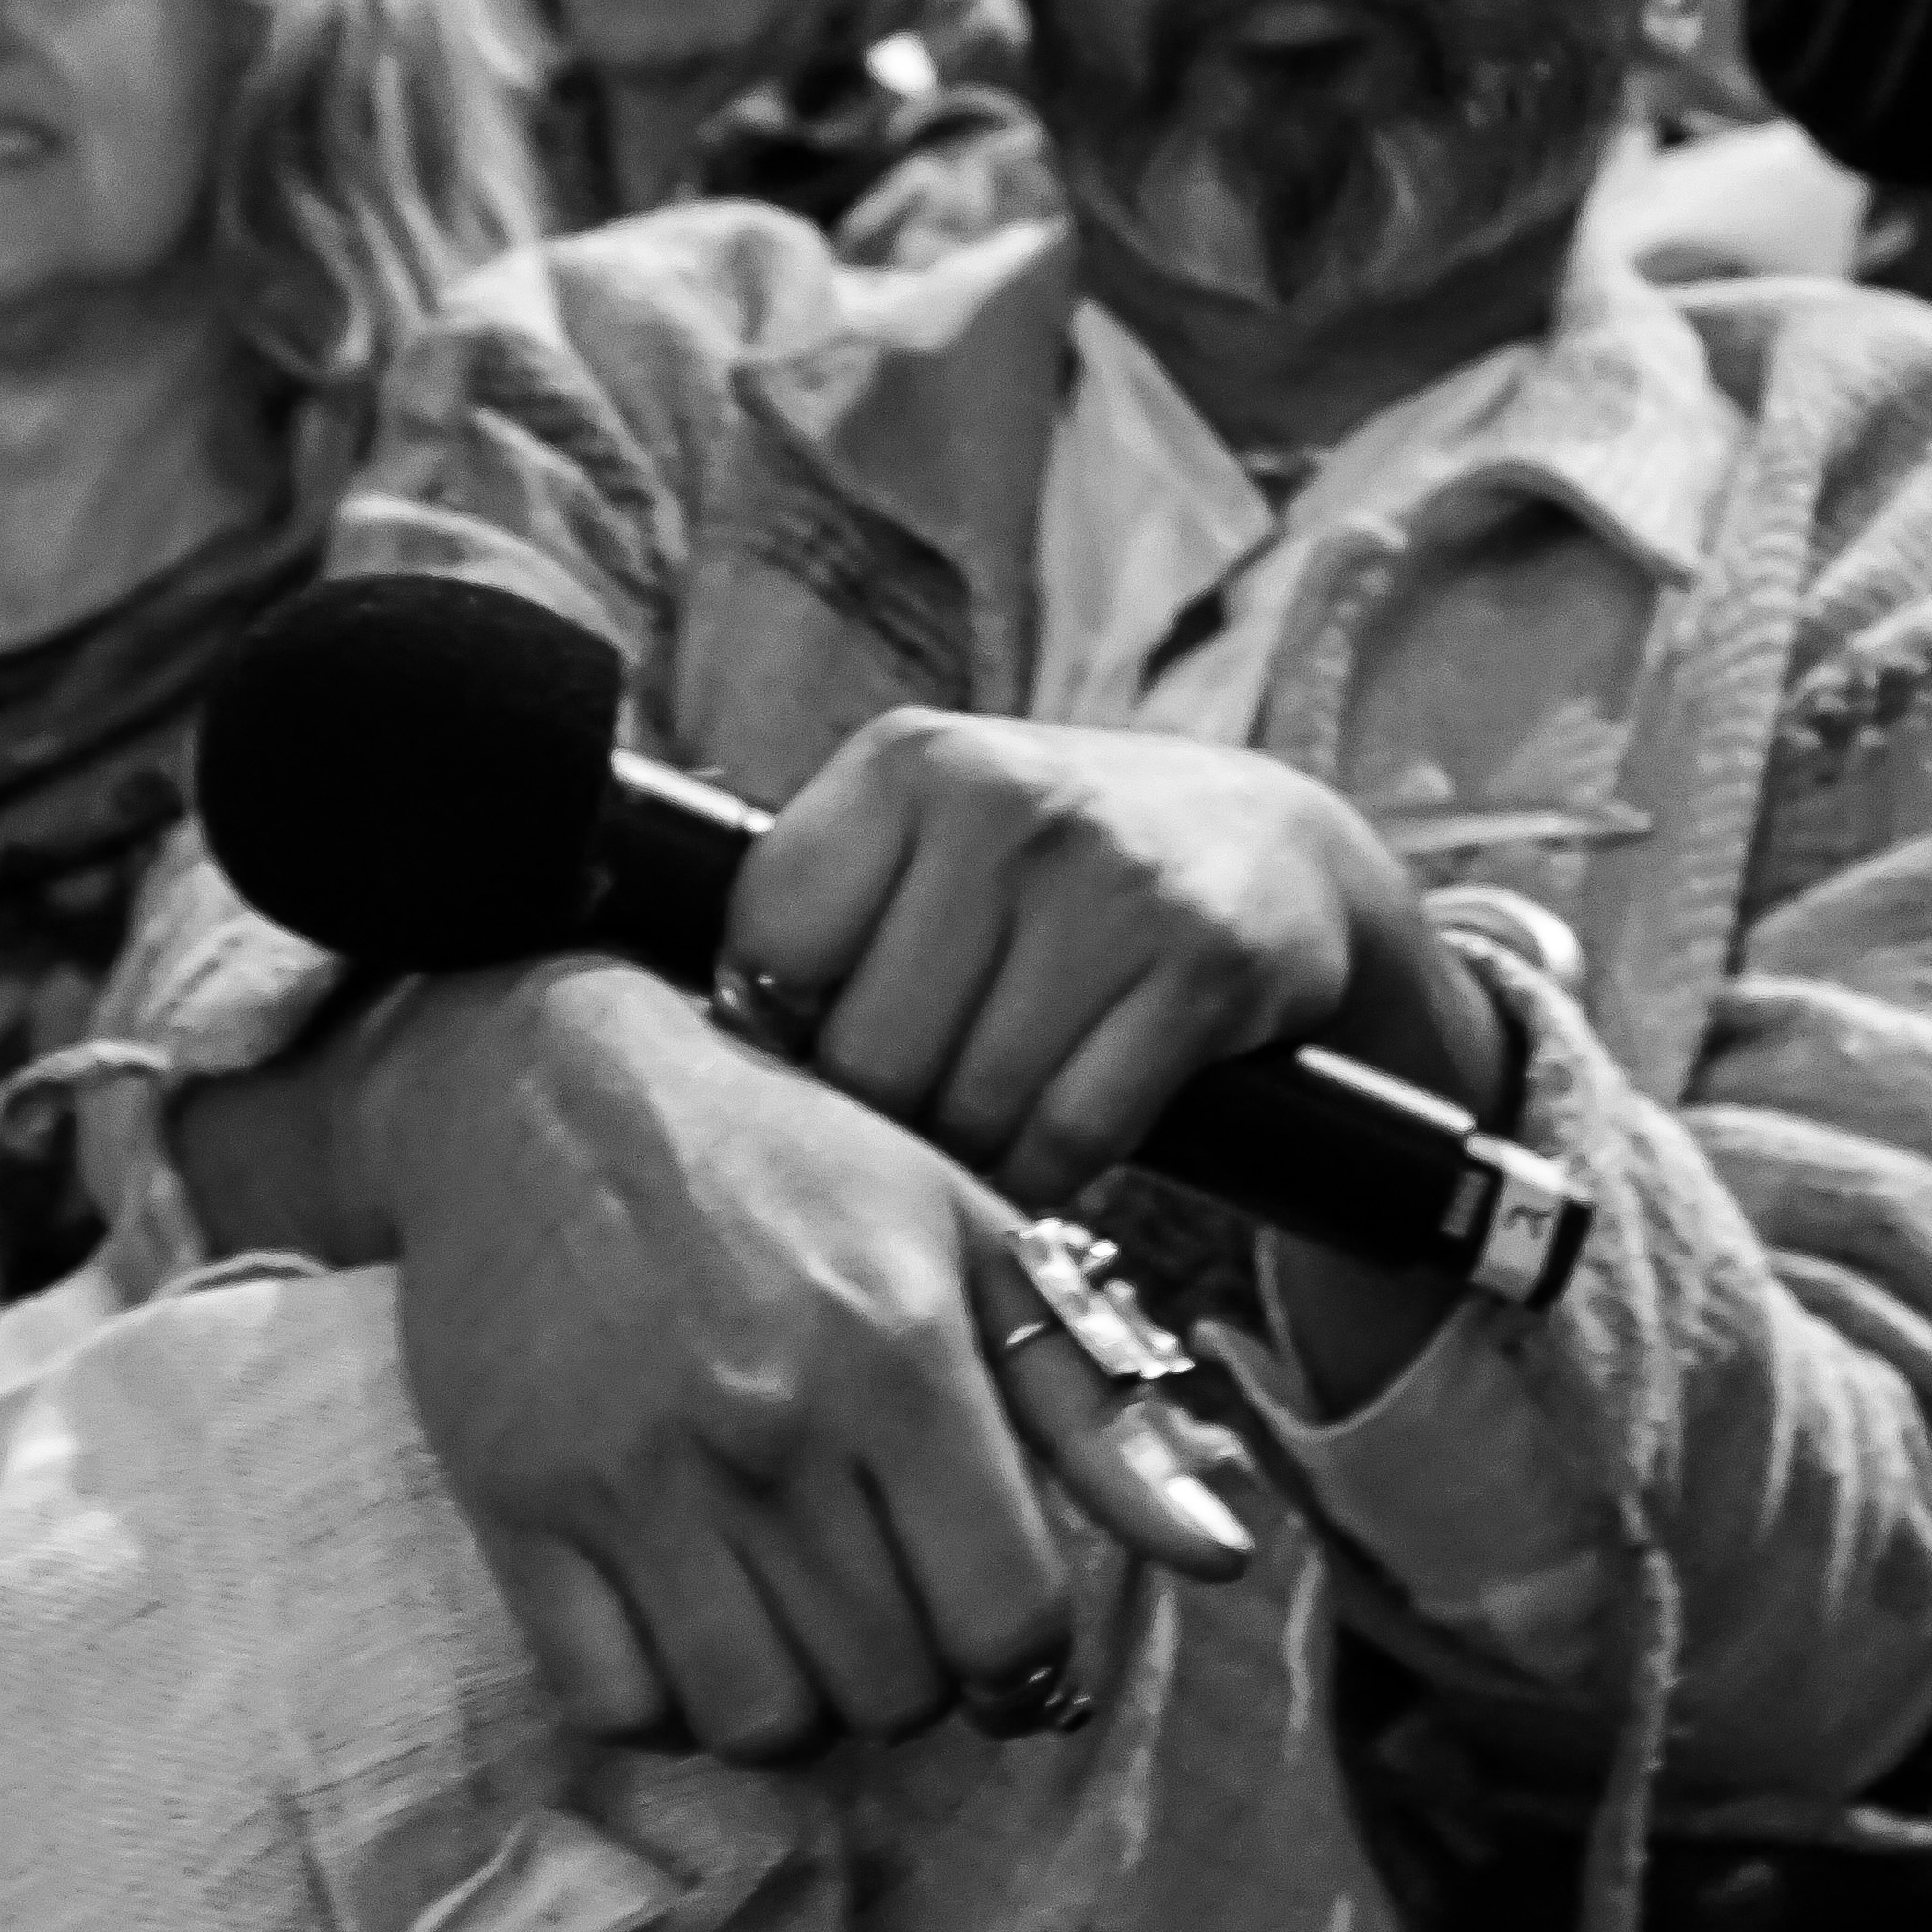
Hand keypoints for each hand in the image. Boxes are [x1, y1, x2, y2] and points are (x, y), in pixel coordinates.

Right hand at [346, 959, 1252, 1762]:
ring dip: (796, 1702)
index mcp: (901, 1356)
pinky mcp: (519, 1508)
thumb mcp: (966, 1239)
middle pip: (890, 1691)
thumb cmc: (781, 1159)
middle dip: (913, 1673)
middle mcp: (771, 1428)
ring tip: (796, 1620)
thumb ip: (1096, 1409)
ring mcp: (636, 1479)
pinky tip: (690, 1623)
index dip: (1023, 1659)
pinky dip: (664, 1703)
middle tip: (888, 1600)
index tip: (996, 1629)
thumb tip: (1220, 1556)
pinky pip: (616, 1705)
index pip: (1008, 1624)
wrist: (537, 1085)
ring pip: (757, 1722)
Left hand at [724, 710, 1507, 1212]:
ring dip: (973, 1153)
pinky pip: (1074, 1136)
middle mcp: (1005, 802)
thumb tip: (665, 1044)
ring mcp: (1111, 881)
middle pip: (870, 1054)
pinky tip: (1063, 1137)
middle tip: (923, 1108)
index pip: (768, 953)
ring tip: (991, 1118)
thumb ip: (818, 909)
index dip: (784, 1036)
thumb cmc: (1048, 868)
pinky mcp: (1203, 964)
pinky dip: (1055, 1172)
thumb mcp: (928, 833)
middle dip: (888, 1115)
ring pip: (973, 1107)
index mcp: (906, 760)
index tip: (825, 1050)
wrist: (1266, 845)